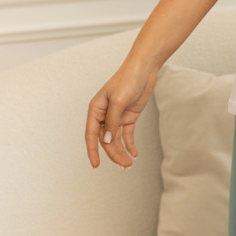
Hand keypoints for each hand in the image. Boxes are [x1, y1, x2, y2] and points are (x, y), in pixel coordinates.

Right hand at [85, 55, 159, 169]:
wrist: (144, 70)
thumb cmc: (128, 80)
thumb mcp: (118, 101)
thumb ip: (112, 121)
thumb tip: (107, 140)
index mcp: (96, 109)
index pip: (91, 134)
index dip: (92, 150)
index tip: (95, 165)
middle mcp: (104, 115)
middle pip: (106, 140)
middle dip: (114, 153)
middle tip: (124, 165)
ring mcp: (117, 116)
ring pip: (116, 139)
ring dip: (122, 151)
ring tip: (129, 164)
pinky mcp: (128, 116)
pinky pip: (127, 134)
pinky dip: (130, 145)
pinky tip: (134, 154)